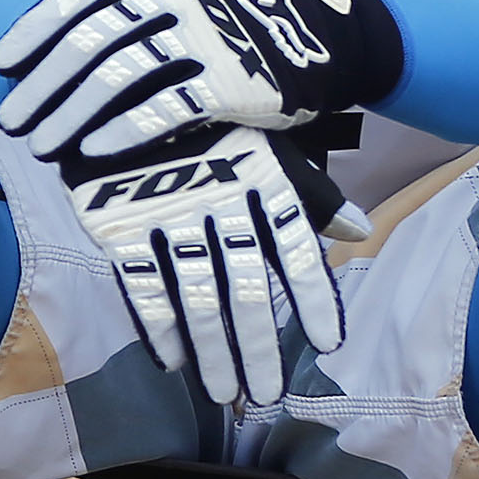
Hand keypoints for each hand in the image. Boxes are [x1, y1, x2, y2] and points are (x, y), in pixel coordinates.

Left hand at [0, 0, 393, 160]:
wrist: (312, 36)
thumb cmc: (220, 12)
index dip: (34, 32)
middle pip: (92, 43)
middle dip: (43, 84)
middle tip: (8, 119)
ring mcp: (206, 37)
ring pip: (120, 78)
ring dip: (72, 114)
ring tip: (39, 145)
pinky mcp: (231, 82)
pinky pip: (166, 109)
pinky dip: (125, 131)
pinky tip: (92, 152)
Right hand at [54, 130, 342, 409]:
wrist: (123, 83)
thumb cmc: (208, 121)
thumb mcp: (267, 146)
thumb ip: (310, 195)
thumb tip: (359, 232)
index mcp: (261, 183)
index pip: (295, 251)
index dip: (312, 299)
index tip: (327, 345)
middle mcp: (219, 205)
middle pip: (244, 288)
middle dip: (257, 347)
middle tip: (266, 394)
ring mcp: (167, 217)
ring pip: (195, 297)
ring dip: (211, 350)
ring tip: (223, 393)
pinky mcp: (119, 225)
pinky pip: (141, 285)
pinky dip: (158, 326)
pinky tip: (173, 361)